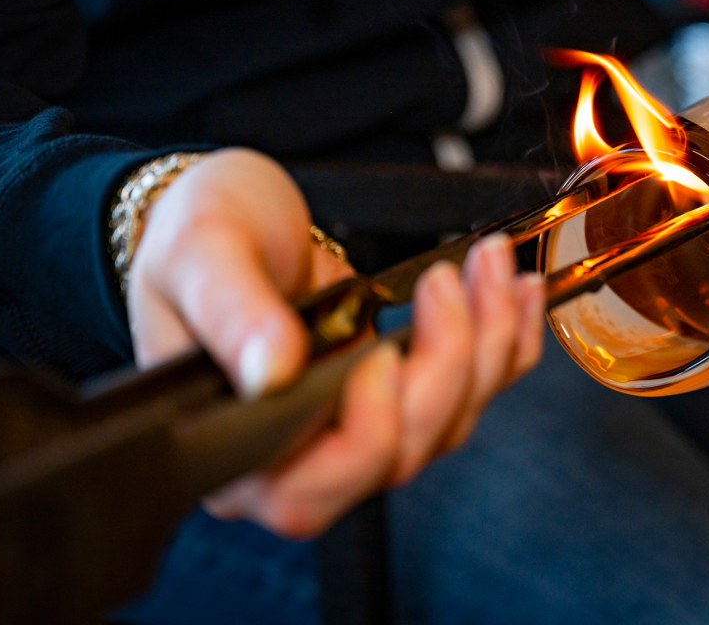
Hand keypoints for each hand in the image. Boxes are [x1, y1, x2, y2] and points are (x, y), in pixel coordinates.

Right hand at [128, 147, 545, 537]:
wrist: (232, 216)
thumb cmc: (192, 240)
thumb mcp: (200, 255)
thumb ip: (231, 312)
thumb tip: (270, 369)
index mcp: (235, 447)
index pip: (306, 491)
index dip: (364, 435)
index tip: (381, 353)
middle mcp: (299, 453)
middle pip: (397, 454)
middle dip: (446, 367)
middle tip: (448, 281)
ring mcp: (356, 424)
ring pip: (446, 423)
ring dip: (486, 345)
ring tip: (488, 266)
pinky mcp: (399, 391)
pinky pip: (470, 389)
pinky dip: (506, 343)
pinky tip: (516, 293)